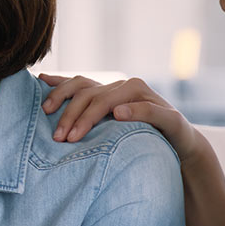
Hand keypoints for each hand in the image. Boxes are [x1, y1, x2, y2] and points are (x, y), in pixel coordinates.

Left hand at [38, 73, 200, 161]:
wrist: (180, 144)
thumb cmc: (137, 132)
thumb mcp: (108, 122)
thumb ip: (84, 107)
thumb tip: (44, 81)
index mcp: (111, 89)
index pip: (80, 83)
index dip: (59, 92)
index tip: (43, 109)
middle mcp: (127, 87)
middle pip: (91, 94)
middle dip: (70, 115)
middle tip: (58, 137)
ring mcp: (148, 98)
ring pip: (112, 100)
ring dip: (90, 117)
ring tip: (75, 135)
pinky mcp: (167, 114)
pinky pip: (148, 108)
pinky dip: (133, 110)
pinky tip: (118, 116)